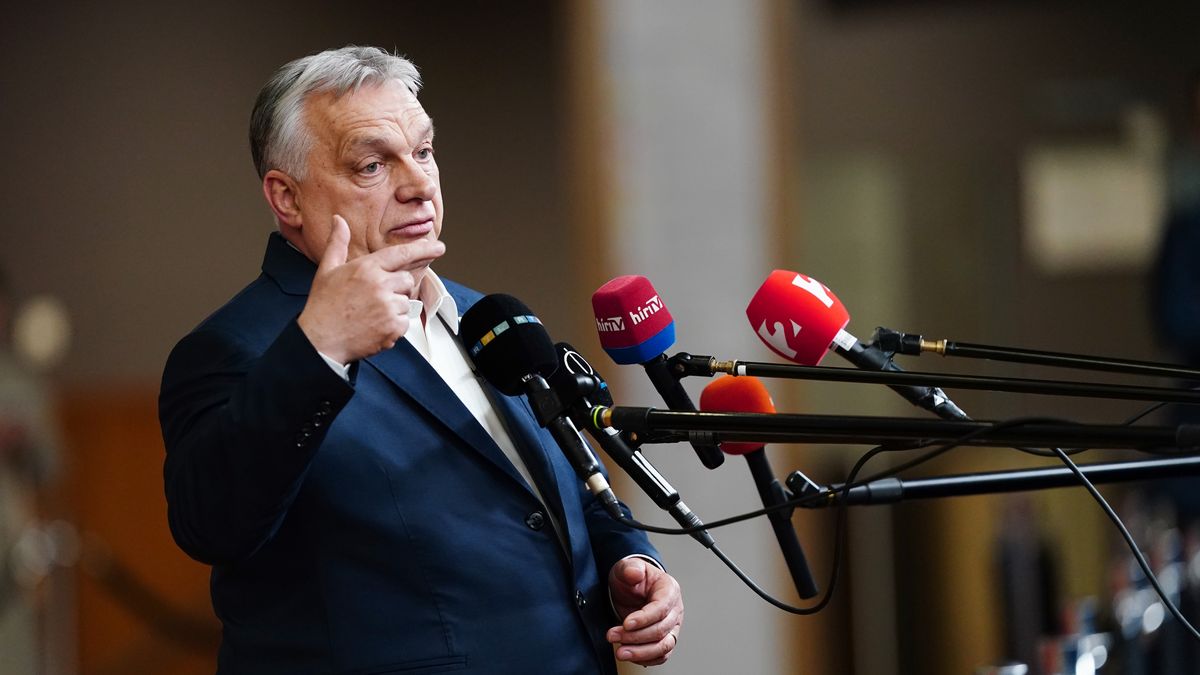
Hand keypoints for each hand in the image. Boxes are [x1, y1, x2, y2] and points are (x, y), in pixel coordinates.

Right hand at [297, 215, 444, 363]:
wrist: (320, 341)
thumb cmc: (324, 306)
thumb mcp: (327, 270)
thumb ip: (338, 243)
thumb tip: (339, 220)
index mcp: (367, 268)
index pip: (402, 254)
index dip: (423, 250)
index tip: (439, 247)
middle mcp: (380, 285)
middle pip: (407, 280)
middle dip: (397, 288)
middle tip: (374, 298)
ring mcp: (388, 306)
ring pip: (406, 302)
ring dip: (394, 309)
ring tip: (369, 314)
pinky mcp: (393, 327)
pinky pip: (404, 322)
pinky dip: (393, 326)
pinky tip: (374, 326)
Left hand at [606, 557, 683, 666]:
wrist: (632, 588)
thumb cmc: (633, 578)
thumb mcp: (628, 567)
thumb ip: (631, 568)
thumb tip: (634, 573)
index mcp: (669, 590)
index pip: (662, 608)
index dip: (644, 618)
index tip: (626, 623)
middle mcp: (675, 610)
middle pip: (661, 629)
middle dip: (635, 636)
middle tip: (613, 636)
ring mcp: (672, 627)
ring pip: (663, 646)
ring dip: (641, 652)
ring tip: (621, 652)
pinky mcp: (665, 639)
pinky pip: (661, 655)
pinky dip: (646, 658)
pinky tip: (630, 655)